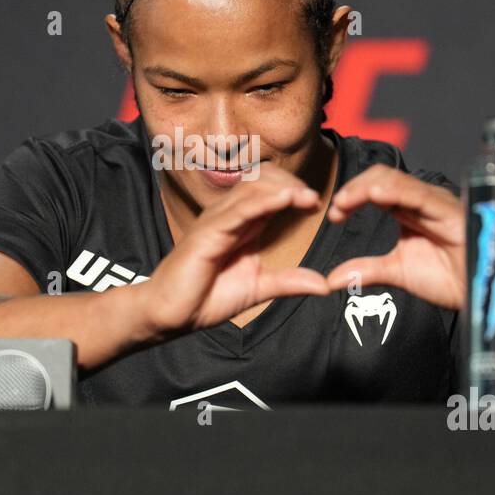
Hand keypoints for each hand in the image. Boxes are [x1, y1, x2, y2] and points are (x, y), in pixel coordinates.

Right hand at [139, 164, 331, 334]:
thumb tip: (323, 285)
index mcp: (241, 224)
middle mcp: (228, 216)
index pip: (268, 190)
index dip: (293, 190)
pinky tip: (285, 200)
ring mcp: (216, 221)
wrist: (170, 314)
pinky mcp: (207, 233)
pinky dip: (263, 201)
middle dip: (291, 184)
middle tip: (313, 200)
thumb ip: (288, 282)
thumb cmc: (205, 297)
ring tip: (307, 197)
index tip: (316, 204)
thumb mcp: (258, 289)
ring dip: (282, 189)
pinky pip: (238, 210)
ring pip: (252, 189)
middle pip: (262, 180)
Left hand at [324, 165, 466, 309]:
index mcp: (408, 209)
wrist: (480, 293)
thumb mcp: (398, 272)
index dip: (351, 195)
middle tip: (336, 208)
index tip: (333, 215)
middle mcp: (421, 200)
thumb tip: (331, 279)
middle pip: (381, 176)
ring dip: (365, 188)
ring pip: (395, 179)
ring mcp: (435, 202)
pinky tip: (374, 195)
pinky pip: (418, 194)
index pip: (374, 187)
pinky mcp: (449, 210)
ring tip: (345, 202)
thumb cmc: (449, 279)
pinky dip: (394, 191)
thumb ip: (366, 270)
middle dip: (354, 188)